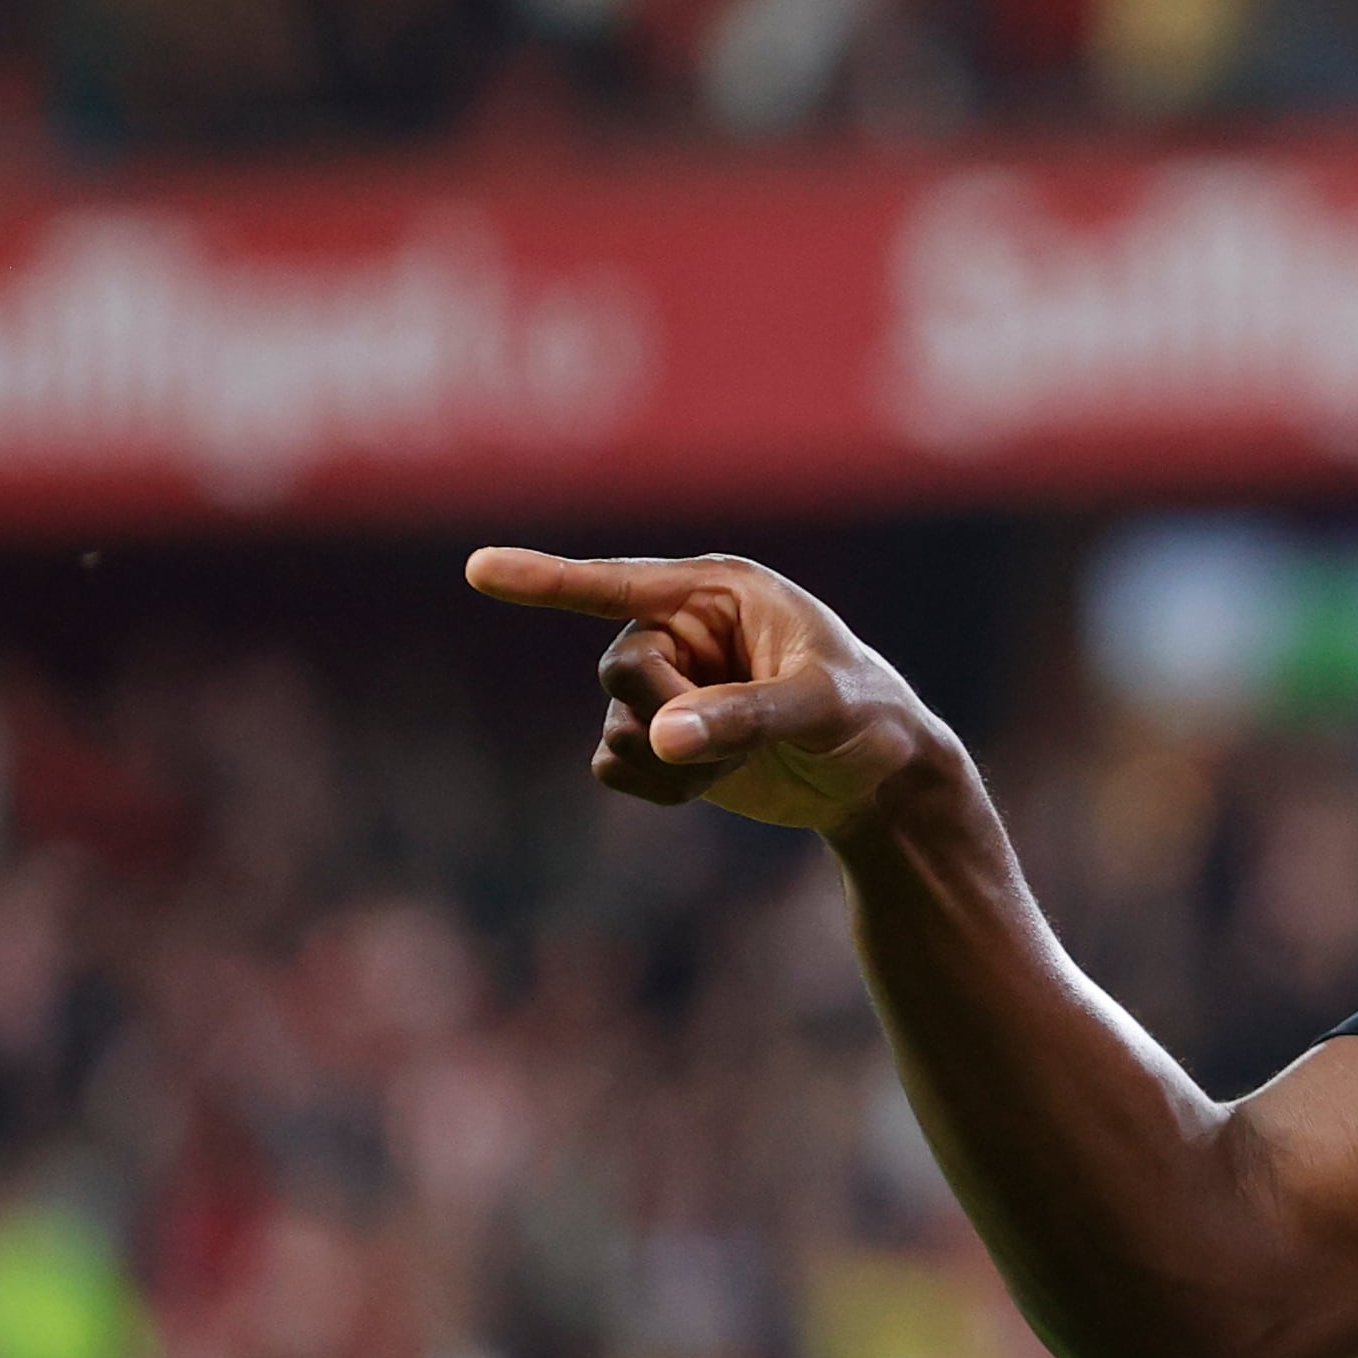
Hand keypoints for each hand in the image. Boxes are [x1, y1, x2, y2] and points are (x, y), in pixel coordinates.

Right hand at [465, 549, 943, 833]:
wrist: (880, 782)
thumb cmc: (869, 720)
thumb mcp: (820, 711)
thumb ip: (744, 718)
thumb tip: (658, 738)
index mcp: (719, 592)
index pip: (618, 583)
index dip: (546, 579)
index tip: (477, 569)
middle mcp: (683, 628)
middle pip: (618, 669)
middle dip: (667, 714)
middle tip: (731, 737)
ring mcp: (668, 682)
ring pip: (614, 724)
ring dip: (667, 762)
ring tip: (736, 765)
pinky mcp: (661, 735)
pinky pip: (613, 764)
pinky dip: (654, 786)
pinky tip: (707, 787)